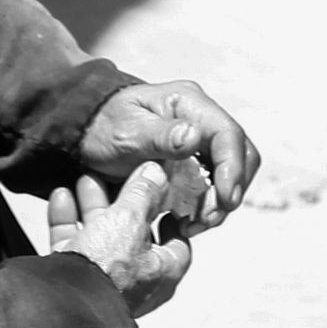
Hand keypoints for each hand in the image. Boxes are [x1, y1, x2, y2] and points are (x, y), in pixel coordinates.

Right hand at [47, 164, 191, 318]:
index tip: (167, 197)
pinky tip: (62, 196)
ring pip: (100, 236)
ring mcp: (102, 280)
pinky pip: (72, 244)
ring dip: (93, 206)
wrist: (63, 303)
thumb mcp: (130, 220)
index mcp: (162, 272)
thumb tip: (156, 174)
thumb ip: (143, 193)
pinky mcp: (72, 279)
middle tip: (119, 178)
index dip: (173, 216)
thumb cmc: (108, 271)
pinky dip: (67, 219)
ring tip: (86, 179)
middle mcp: (135, 280)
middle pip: (133, 233)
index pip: (178, 242)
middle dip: (123, 202)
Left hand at [78, 81, 260, 230]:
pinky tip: (188, 220)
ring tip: (195, 225)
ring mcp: (200, 140)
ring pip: (230, 173)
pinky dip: (207, 205)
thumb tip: (194, 137)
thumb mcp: (126, 131)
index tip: (225, 199)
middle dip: (230, 190)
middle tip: (208, 218)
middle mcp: (201, 119)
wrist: (86, 132)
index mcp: (189, 103)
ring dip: (220, 202)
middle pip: (239, 155)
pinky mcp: (194, 160)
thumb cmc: (103, 126)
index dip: (232, 169)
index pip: (228, 135)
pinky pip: (214, 184)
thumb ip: (159, 136)